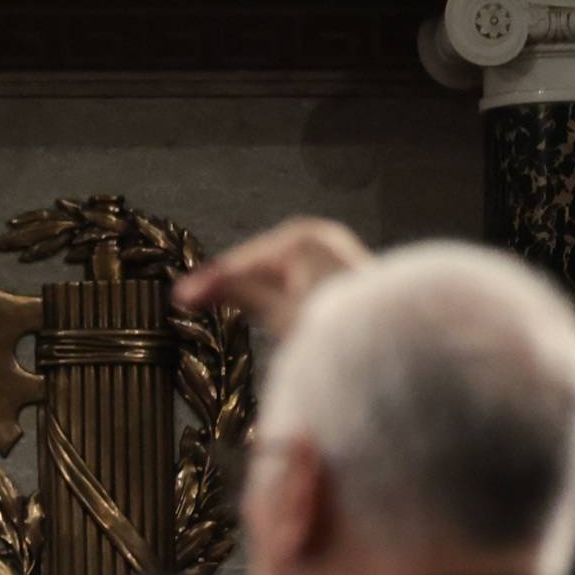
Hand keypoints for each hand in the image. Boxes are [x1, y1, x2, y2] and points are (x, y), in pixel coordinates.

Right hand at [171, 217, 373, 342]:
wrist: (392, 337)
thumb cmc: (339, 323)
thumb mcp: (276, 308)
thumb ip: (233, 293)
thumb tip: (186, 291)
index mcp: (301, 237)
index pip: (242, 260)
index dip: (211, 281)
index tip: (181, 298)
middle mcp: (318, 237)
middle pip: (260, 266)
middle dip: (235, 287)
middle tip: (199, 305)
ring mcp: (333, 253)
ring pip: (279, 275)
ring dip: (258, 295)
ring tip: (231, 312)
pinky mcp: (343, 272)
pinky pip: (298, 282)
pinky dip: (282, 297)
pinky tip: (275, 316)